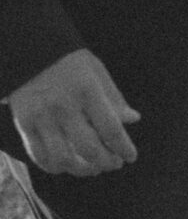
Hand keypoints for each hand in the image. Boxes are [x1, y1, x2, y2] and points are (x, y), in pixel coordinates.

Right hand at [7, 49, 140, 176]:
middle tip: (114, 163)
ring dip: (82, 170)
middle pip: (90, 150)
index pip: (111, 130)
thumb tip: (133, 119)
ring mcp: (41, 117)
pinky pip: (40, 156)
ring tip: (92, 167)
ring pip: (64, 159)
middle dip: (106, 163)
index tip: (130, 157)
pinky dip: (55, 166)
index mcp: (87, 91)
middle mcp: (64, 106)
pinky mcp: (23, 123)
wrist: (27, 48)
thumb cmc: (67, 60)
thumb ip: (114, 98)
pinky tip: (67, 164)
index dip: (124, 149)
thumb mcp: (96, 70)